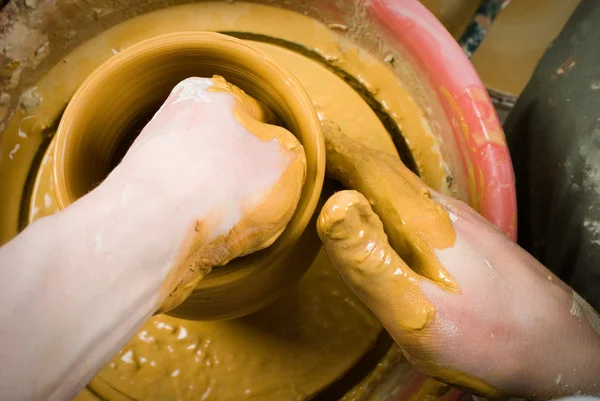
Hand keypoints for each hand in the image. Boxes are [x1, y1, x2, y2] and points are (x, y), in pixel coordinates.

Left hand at [109, 76, 305, 311]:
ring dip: (221, 202)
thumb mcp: (286, 161)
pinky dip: (196, 219)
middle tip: (256, 202)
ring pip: (204, 180)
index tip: (277, 175)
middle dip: (244, 177)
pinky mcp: (138, 194)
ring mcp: (151, 156)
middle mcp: (174, 115)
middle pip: (227, 150)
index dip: (274, 151)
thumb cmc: (222, 184)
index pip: (257, 118)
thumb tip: (279, 157)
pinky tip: (204, 235)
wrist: (153, 228)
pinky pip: (182, 206)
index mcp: (210, 93)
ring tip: (229, 224)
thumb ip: (289, 152)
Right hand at [317, 121, 599, 399]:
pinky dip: (383, 197)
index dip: (331, 149)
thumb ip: (371, 262)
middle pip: (381, 169)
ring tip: (332, 178)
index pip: (367, 167)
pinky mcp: (465, 237)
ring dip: (362, 174)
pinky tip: (378, 215)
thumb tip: (334, 205)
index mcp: (422, 220)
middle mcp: (440, 209)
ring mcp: (456, 221)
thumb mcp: (417, 312)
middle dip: (341, 156)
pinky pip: (413, 203)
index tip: (300, 134)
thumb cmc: (488, 338)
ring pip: (399, 185)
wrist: (558, 348)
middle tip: (306, 154)